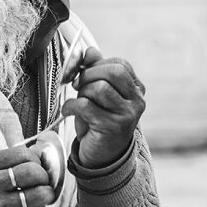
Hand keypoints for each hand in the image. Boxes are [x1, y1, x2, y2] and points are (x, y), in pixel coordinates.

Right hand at [0, 146, 55, 206]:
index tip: (37, 165)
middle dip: (44, 176)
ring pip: (40, 194)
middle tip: (42, 181)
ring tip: (41, 196)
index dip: (36, 159)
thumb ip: (2, 164)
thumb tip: (36, 155)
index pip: (22, 153)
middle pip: (34, 171)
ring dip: (46, 194)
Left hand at [61, 47, 145, 168]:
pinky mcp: (113, 127)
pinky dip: (71, 106)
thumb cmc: (98, 120)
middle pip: (114, 72)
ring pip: (101, 88)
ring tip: (78, 101)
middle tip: (77, 85)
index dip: (96, 64)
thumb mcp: (96, 92)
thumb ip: (94, 69)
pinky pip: (87, 106)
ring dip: (82, 92)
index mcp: (136, 88)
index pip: (120, 64)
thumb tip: (89, 50)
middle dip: (89, 75)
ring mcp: (128, 115)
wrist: (102, 155)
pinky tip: (68, 111)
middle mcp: (137, 101)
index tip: (81, 72)